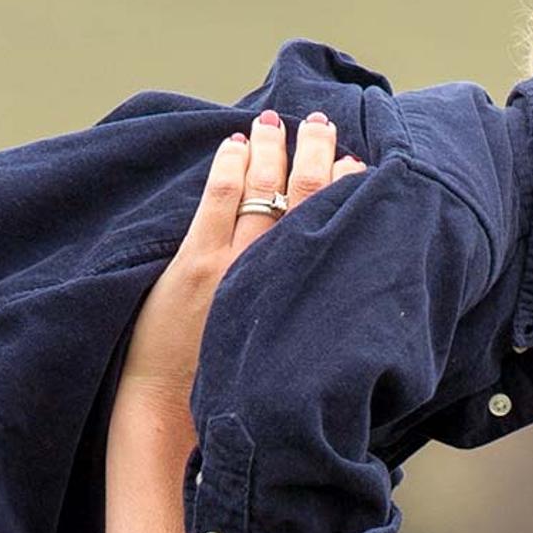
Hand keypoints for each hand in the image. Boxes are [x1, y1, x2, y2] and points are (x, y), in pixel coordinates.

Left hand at [116, 109, 364, 426]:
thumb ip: (305, 310)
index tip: (357, 164)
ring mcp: (235, 262)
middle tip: (324, 125)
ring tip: (279, 122)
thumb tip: (329, 288)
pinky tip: (236, 144)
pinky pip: (219, 198)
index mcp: (302, 292)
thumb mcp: (286, 348)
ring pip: (263, 187)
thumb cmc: (237, 389)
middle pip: (306, 195)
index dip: (348, 188)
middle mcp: (275, 271)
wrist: (175, 410)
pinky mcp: (196, 261)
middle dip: (317, 153)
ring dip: (272, 148)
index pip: (334, 225)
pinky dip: (230, 165)